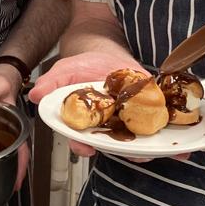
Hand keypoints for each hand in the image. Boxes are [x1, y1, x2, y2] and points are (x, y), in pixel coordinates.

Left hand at [0, 64, 27, 190]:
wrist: (2, 73)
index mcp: (15, 124)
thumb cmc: (3, 79)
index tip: (17, 183)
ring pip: (5, 153)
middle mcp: (11, 131)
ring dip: (3, 169)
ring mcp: (3, 132)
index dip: (20, 167)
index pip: (21, 150)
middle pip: (15, 157)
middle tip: (6, 191)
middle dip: (12, 175)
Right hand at [28, 51, 149, 159]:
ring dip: (144, 148)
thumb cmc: (85, 66)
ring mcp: (125, 121)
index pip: (80, 140)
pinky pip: (153, 127)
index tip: (86, 148)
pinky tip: (168, 140)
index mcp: (84, 122)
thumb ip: (51, 83)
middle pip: (110, 145)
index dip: (82, 146)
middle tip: (131, 152)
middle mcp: (105, 126)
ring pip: (133, 141)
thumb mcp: (65, 70)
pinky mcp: (145, 112)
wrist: (107, 53)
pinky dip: (161, 132)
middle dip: (121, 151)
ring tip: (151, 149)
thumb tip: (35, 95)